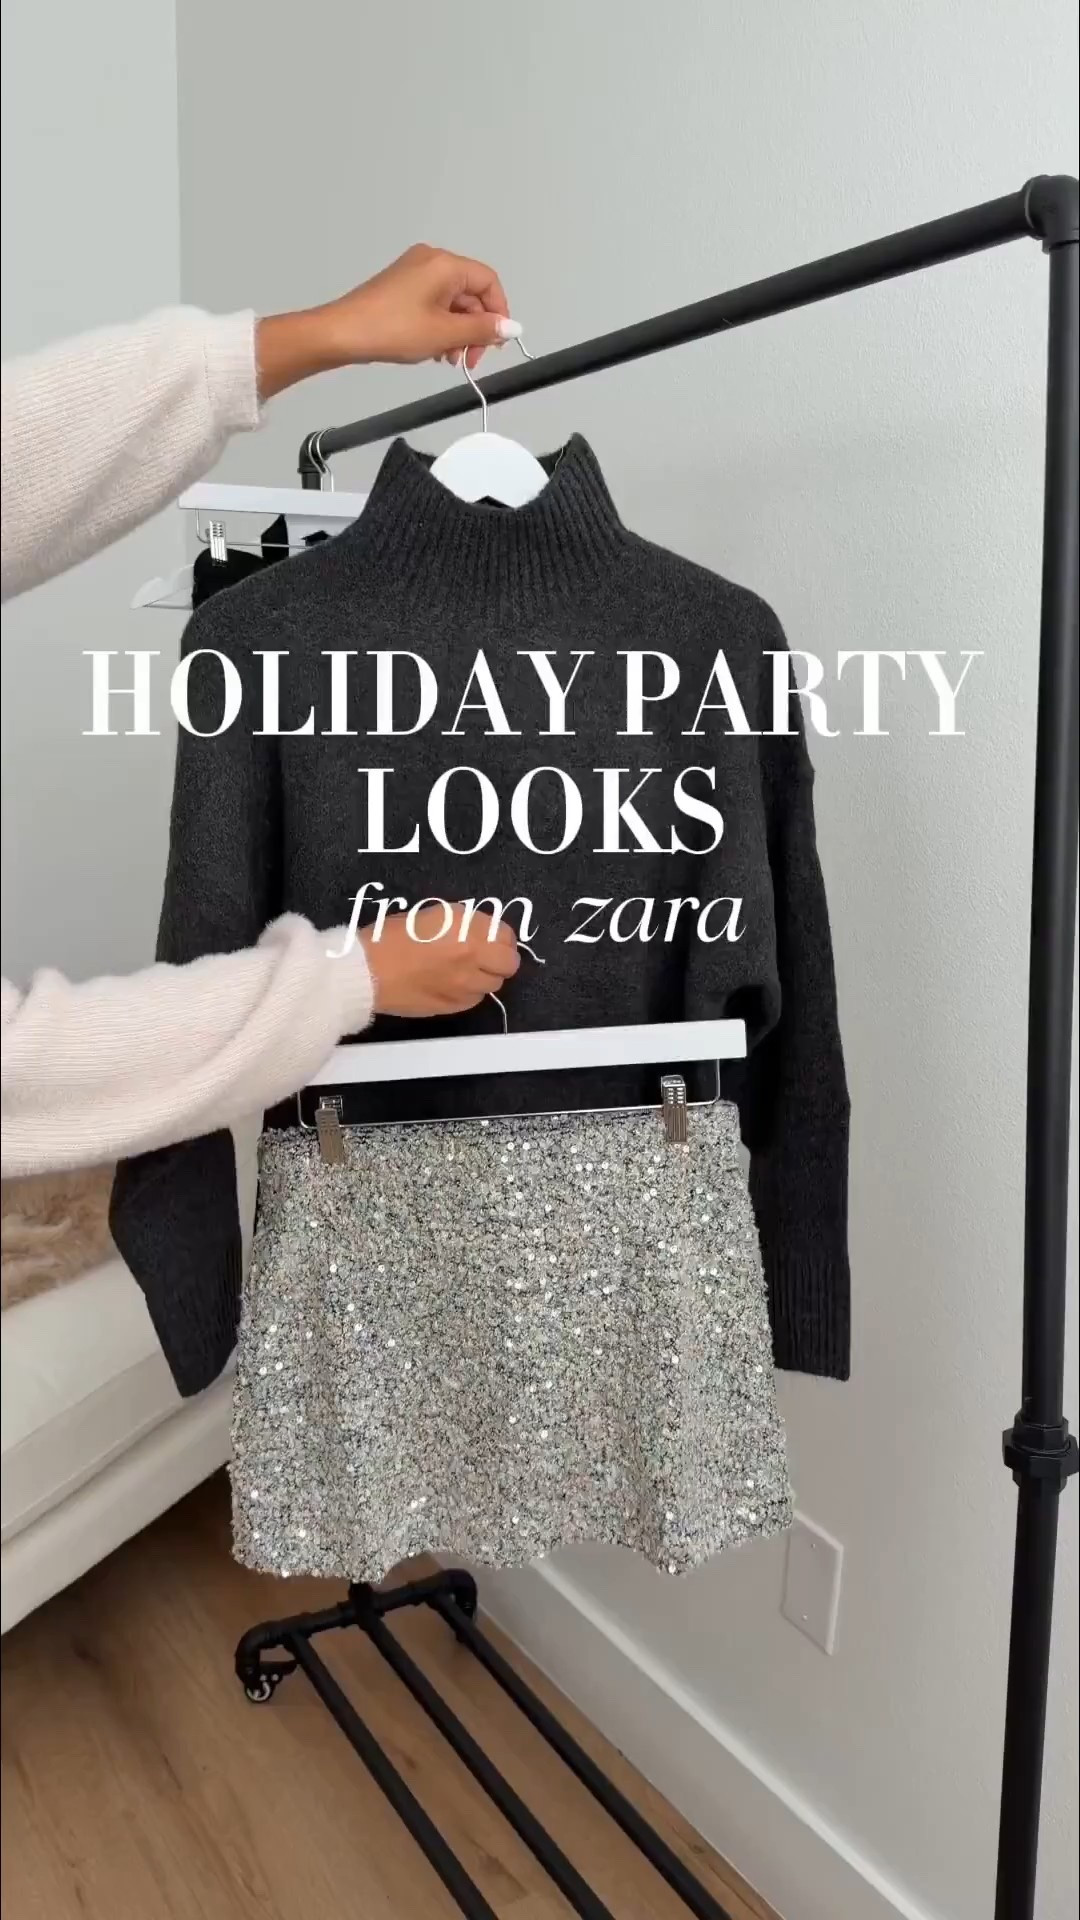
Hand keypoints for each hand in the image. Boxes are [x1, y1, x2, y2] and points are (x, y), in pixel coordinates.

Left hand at [256, 247, 520, 397]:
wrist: (342, 333)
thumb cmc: (392, 330)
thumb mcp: (444, 334)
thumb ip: (482, 330)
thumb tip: (512, 327)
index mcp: (445, 264)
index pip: (488, 283)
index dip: (499, 314)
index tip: (495, 345)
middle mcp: (431, 260)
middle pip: (471, 293)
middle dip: (475, 328)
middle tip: (469, 361)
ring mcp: (414, 272)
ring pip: (452, 301)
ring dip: (458, 331)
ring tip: (448, 359)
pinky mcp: (401, 285)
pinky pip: (434, 303)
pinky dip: (440, 325)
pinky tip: (433, 349)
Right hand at [360, 906, 519, 1018]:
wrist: (366, 972)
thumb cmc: (389, 937)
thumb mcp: (430, 915)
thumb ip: (462, 924)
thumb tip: (480, 932)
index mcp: (466, 928)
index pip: (506, 936)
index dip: (500, 937)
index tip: (491, 938)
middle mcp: (472, 957)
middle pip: (509, 964)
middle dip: (500, 958)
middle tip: (484, 956)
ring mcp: (465, 985)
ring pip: (493, 984)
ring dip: (484, 976)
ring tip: (463, 971)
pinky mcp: (453, 1006)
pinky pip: (474, 1000)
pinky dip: (469, 992)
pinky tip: (450, 985)